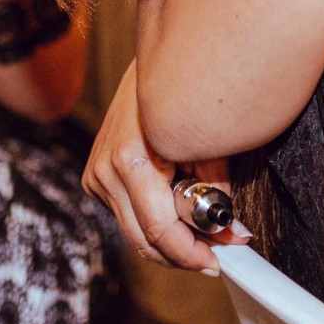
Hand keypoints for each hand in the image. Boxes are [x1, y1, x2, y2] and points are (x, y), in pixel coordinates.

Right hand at [83, 60, 247, 272]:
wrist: (149, 63)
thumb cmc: (182, 92)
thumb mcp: (207, 139)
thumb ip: (213, 187)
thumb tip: (227, 227)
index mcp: (129, 159)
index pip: (159, 229)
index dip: (192, 252)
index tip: (220, 260)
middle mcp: (106, 171)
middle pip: (144, 240)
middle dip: (186, 253)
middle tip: (220, 254)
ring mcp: (97, 175)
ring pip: (136, 232)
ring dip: (173, 240)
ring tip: (208, 236)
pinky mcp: (96, 177)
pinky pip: (129, 215)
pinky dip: (155, 221)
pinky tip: (181, 213)